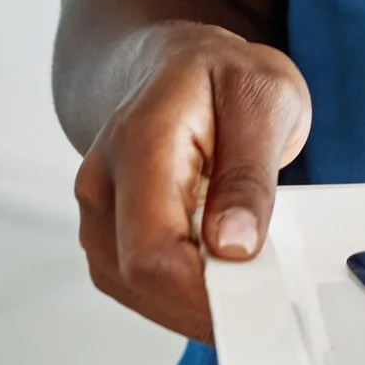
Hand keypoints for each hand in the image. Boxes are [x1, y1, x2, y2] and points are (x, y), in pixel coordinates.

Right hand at [71, 20, 311, 340]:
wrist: (173, 64)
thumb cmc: (220, 75)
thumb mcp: (264, 98)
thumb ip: (250, 173)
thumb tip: (235, 247)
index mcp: (142, 141)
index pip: (153, 249)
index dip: (203, 292)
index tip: (258, 297)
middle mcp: (103, 181)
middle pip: (141, 279)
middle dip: (208, 301)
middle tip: (267, 288)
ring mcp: (97, 212)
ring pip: (137, 292)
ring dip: (196, 300)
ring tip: (246, 270)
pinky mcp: (105, 235)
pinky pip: (138, 287)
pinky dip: (182, 292)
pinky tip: (216, 269)